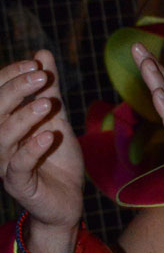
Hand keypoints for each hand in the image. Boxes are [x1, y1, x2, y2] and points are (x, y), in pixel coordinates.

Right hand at [0, 51, 84, 252]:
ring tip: (45, 104)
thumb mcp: (56, 118)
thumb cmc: (56, 158)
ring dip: (23, 117)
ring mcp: (5, 164)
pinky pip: (18, 165)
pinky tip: (49, 135)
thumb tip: (42, 53)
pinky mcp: (18, 184)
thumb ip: (49, 90)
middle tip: (41, 76)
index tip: (36, 63)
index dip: (11, 75)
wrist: (68, 199)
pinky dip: (32, 148)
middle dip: (16, 90)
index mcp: (3, 124)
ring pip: (3, 137)